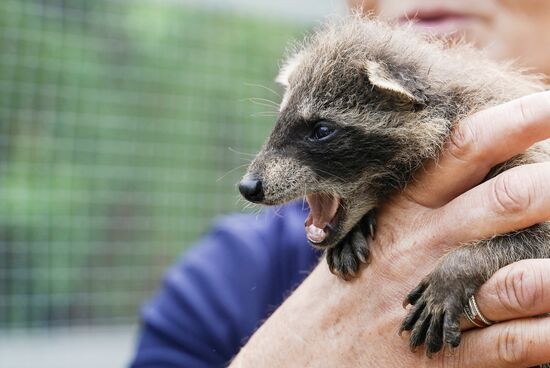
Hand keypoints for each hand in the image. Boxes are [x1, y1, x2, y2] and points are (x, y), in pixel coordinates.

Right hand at [230, 91, 549, 366]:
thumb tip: (464, 160)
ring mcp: (434, 301)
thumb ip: (411, 201)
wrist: (304, 356)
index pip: (461, 151)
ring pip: (516, 280)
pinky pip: (513, 344)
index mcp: (403, 211)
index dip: (514, 120)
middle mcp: (423, 249)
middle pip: (502, 201)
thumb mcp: (363, 233)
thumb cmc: (345, 288)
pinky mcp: (445, 357)